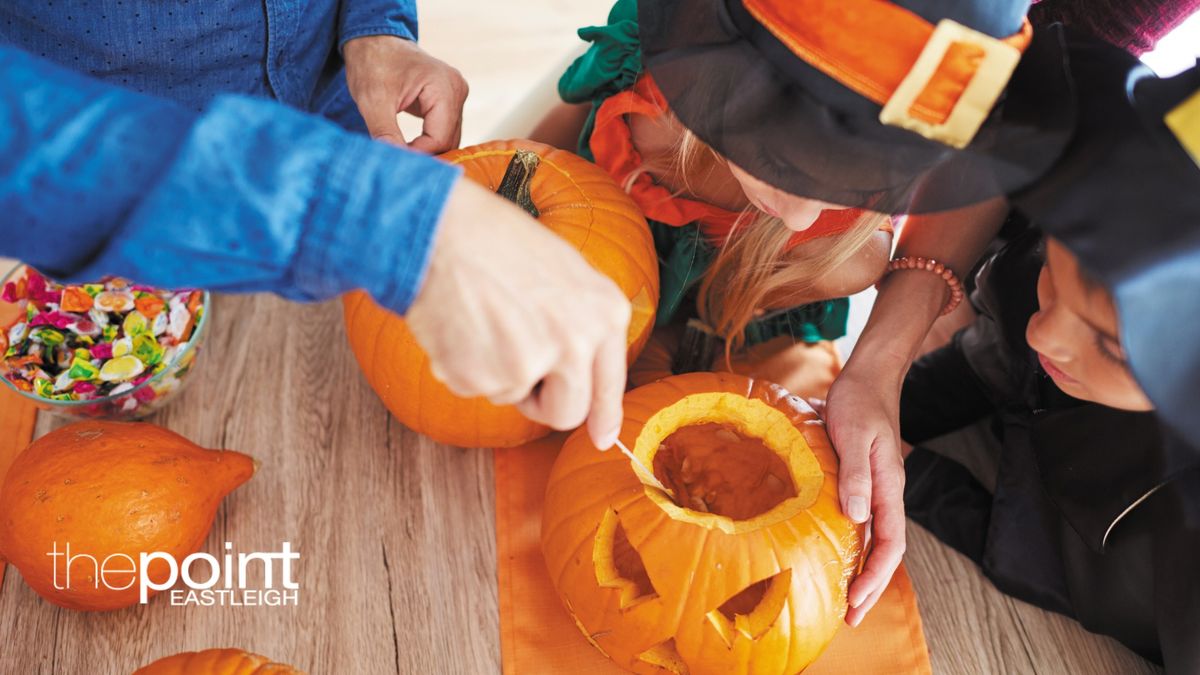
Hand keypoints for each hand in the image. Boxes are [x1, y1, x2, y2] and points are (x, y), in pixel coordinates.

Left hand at [344, 35, 467, 152]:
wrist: (374, 41)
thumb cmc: (373, 63)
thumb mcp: (373, 101)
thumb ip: (385, 133)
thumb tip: (395, 163)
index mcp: (444, 87)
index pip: (440, 138)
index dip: (418, 154)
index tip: (395, 160)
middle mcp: (457, 89)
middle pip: (448, 140)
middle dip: (424, 154)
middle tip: (397, 162)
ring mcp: (456, 94)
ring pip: (448, 138)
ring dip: (426, 149)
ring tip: (401, 154)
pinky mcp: (450, 100)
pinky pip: (444, 130)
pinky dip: (428, 141)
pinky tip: (409, 145)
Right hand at [406, 177, 630, 448]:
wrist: (440, 229)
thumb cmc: (498, 242)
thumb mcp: (566, 273)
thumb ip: (585, 326)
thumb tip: (591, 389)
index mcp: (605, 313)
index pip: (609, 385)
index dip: (604, 418)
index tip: (602, 439)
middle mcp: (576, 343)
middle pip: (566, 413)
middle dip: (542, 402)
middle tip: (518, 365)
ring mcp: (530, 363)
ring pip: (513, 398)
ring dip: (495, 371)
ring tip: (483, 318)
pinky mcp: (483, 377)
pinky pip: (474, 389)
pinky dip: (462, 365)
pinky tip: (461, 324)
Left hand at [824, 365, 905, 626]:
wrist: (868, 378)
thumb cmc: (860, 402)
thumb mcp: (852, 434)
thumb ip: (855, 474)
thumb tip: (857, 515)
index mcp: (889, 487)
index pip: (890, 542)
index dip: (875, 575)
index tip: (857, 598)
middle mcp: (886, 493)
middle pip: (885, 550)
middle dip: (871, 586)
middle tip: (851, 617)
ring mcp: (876, 489)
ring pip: (875, 540)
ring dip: (863, 572)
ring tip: (846, 600)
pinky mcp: (863, 482)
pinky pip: (863, 524)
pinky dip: (855, 548)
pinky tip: (839, 558)